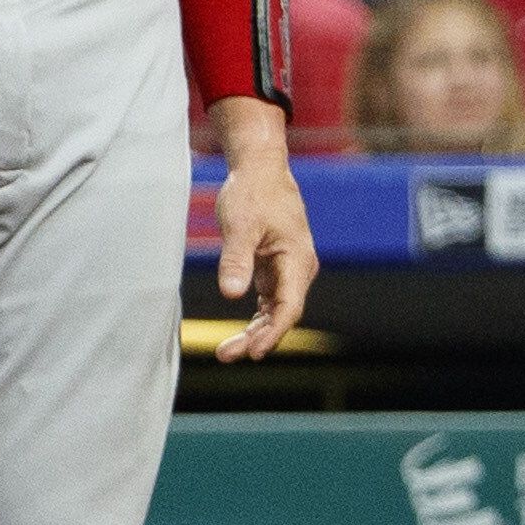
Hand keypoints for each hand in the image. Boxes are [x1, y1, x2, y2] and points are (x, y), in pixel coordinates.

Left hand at [204, 106, 316, 363]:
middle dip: (258, 338)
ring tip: (226, 351)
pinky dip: (255, 319)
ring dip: (255, 332)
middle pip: (282, 315)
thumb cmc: (252, 193)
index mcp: (297, 260)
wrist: (260, 170)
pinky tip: (238, 335)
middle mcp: (298, 270)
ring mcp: (288, 271)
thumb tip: (232, 294)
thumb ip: (236, 259)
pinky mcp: (275, 269)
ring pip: (275, 311)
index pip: (289, 307)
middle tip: (227, 355)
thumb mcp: (240, 225)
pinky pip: (268, 302)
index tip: (253, 352)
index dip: (272, 333)